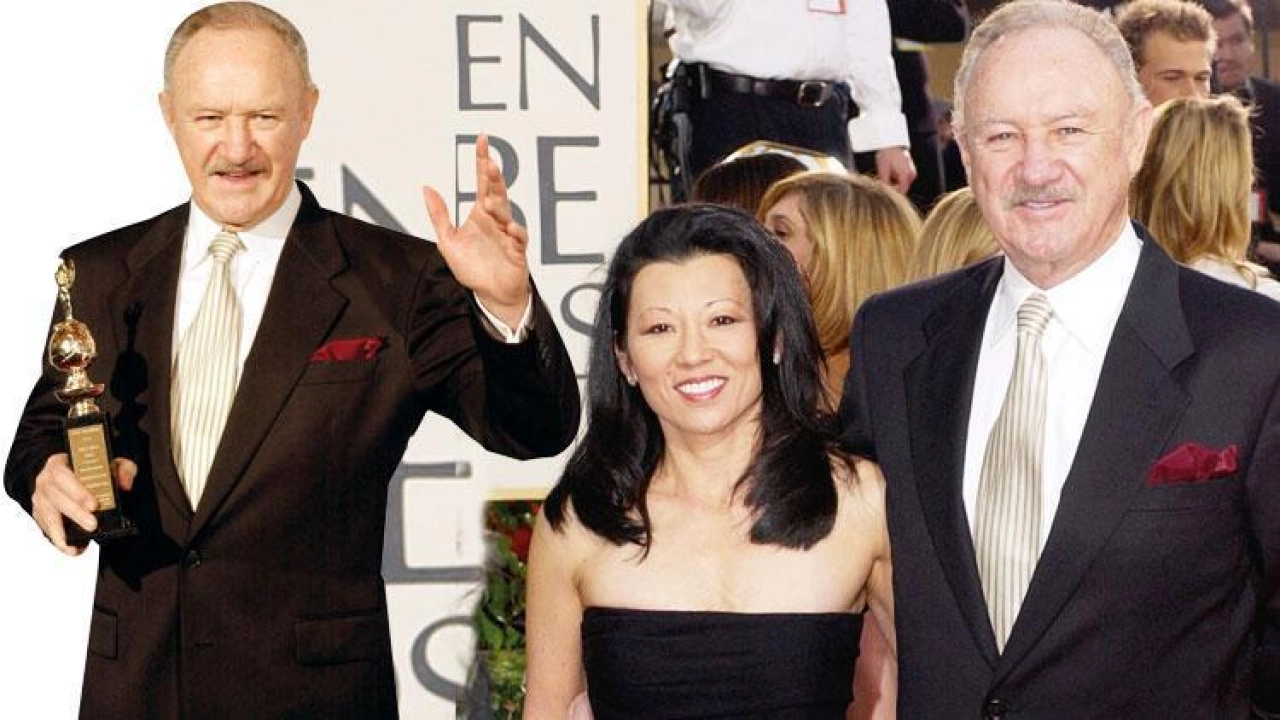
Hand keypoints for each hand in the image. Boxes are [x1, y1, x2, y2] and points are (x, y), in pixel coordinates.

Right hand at [31, 453, 135, 555]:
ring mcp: (40, 498)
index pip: (64, 476)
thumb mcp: (109, 462)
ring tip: (77, 546)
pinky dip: (58, 540)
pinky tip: (72, 548)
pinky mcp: (40, 513)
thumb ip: (122, 469)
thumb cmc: (89, 468)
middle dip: (75, 514)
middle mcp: (45, 481)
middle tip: (92, 525)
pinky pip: (46, 528)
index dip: (77, 491)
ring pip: (47, 516)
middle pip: (55, 498)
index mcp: (59, 464)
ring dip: (61, 532)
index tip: (93, 505)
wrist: (69, 472)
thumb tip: (125, 484)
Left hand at [423, 134, 530, 328]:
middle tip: (489, 164)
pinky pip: (519, 238)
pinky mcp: (517, 251)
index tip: (482, 141)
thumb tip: (426, 188)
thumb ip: (439, 215)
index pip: (482, 182)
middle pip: (497, 192)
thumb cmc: (473, 268)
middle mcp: (496, 219)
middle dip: (494, 178)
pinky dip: (516, 232)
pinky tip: (511, 227)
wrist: (490, 295)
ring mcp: (508, 234)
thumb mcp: (448, 241)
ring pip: (507, 213)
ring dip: (500, 204)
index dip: (482, 161)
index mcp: (481, 213)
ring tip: (490, 199)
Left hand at [874, 146, 916, 194]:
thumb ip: (884, 183)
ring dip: (894, 184)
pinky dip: (896, 180)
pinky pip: (903, 180)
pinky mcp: (910, 171)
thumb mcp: (882, 169)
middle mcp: (912, 175)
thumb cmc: (887, 154)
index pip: (900, 192)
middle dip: (892, 188)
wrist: (891, 143)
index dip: (891, 193)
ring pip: (902, 185)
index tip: (883, 190)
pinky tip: (890, 174)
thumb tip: (882, 192)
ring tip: (886, 176)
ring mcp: (912, 173)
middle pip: (902, 189)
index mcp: (906, 175)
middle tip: (883, 183)